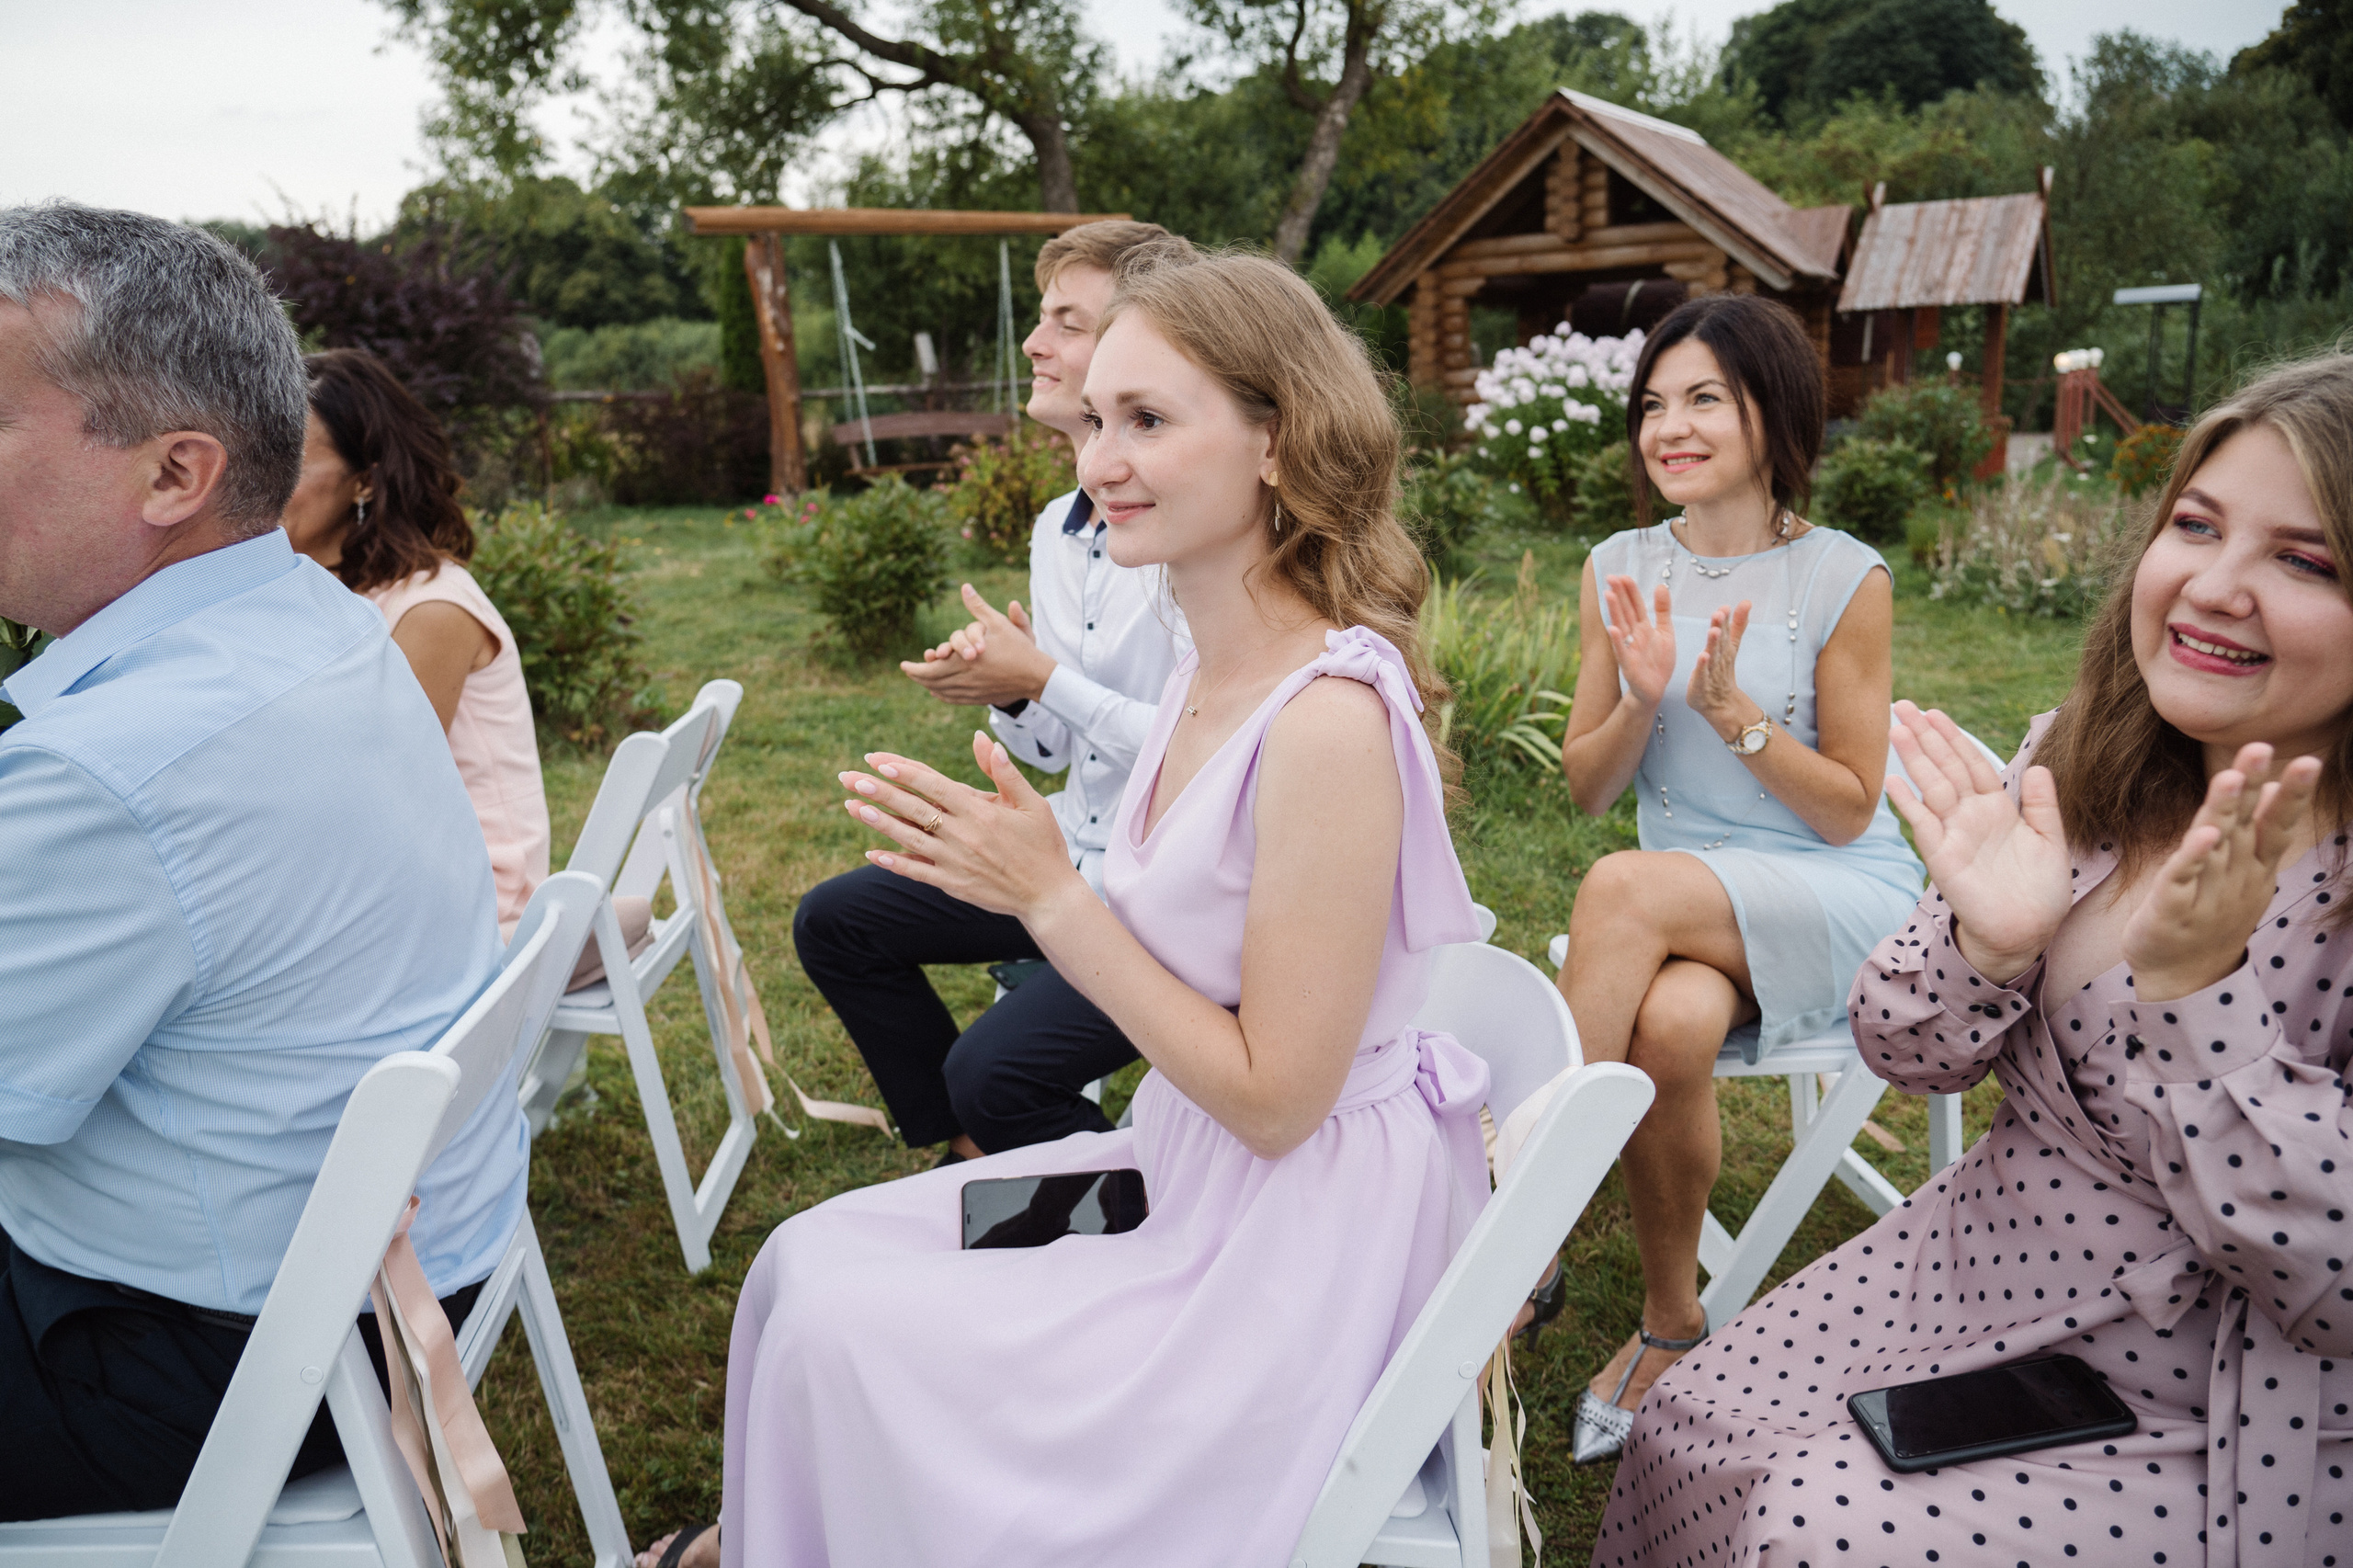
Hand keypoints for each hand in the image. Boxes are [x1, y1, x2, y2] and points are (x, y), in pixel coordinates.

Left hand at [840, 730, 1085, 921]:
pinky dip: (893, 862)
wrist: (1049, 895)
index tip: (877, 759)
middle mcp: (963, 834)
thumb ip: (1004, 772)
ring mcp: (955, 861)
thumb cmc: (1044, 845)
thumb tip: (984, 739)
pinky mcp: (953, 884)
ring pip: (908, 837)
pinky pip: (916, 871)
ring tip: (851, 805)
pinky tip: (871, 852)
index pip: (933, 784)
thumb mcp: (1032, 803)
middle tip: (849, 777)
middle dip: (879, 790)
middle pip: (912, 807)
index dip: (903, 771)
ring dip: (877, 821)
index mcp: (981, 811)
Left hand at [899, 584, 1053, 706]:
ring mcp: (972, 691)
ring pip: (942, 691)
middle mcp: (964, 678)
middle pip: (932, 682)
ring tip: (920, 679)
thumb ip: (978, 606)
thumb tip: (965, 587)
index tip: (903, 664)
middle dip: (917, 676)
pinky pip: (955, 698)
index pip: (930, 668)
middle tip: (908, 670)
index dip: (914, 668)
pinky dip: (943, 694)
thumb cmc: (1017, 648)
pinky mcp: (980, 698)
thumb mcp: (997, 623)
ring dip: (928, 685)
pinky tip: (938, 691)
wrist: (1036, 676)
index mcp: (964, 661)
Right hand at [1604, 575, 1675, 708]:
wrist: (1655, 689)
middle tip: (1611, 577)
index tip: (1624, 576)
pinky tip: (1613, 628)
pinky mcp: (1628, 664)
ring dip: (1614, 611)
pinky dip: (1617, 640)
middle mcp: (1634, 635)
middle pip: (1626, 611)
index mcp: (1643, 627)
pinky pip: (1622, 650)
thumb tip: (1661, 585)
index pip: (1636, 605)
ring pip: (1621, 626)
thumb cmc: (1658, 661)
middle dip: (1619, 594)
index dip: (1630, 591)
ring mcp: (1629, 649)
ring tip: (1608, 594)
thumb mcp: (1665, 632)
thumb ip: (1663, 610)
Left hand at [1686, 599, 1755, 738]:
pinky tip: (1702, 656)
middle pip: (1720, 642)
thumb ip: (1737, 625)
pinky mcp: (1701, 685)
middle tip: (1719, 613)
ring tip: (1714, 631)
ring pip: (1712, 656)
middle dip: (1720, 627)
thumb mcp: (1730, 647)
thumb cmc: (1722, 672)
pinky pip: (1702, 675)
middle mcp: (1719, 659)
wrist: (1721, 704)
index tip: (1725, 607)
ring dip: (1713, 644)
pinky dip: (1702, 666)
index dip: (1726, 620)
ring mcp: (1711, 672)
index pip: (1726, 632)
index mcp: (1724, 649)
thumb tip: (1747, 602)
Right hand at [1884, 701, 2072, 980]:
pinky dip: (1908, 802)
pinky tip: (1895, 781)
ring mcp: (1954, 834)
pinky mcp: (1942, 856)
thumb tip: (2038, 767)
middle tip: (1903, 706)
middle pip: (1945, 766)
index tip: (1936, 713)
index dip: (1954, 737)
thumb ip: (2042, 805)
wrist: (2026, 932)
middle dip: (1926, 736)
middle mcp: (1971, 816)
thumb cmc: (2041, 891)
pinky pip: (1923, 824)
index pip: (1972, 763)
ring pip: (1932, 786)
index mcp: (1997, 809)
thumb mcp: (2051, 841)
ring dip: (1914, 757)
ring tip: (1897, 729)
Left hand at [2123, 744, 2320, 1001]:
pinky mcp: (2172, 909)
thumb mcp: (2243, 873)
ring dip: (2223, 810)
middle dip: (2254, 786)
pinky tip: (2201, 835)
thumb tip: (2271, 786)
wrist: (2185, 978)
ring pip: (2215, 845)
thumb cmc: (2212, 914)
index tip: (2308, 760)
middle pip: (2245, 825)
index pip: (2275, 824)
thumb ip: (2255, 832)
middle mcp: (2235, 877)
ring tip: (2232, 778)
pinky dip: (2191, 857)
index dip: (2291, 794)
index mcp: (2253, 866)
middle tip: (2263, 748)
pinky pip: (2181, 878)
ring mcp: (2207, 894)